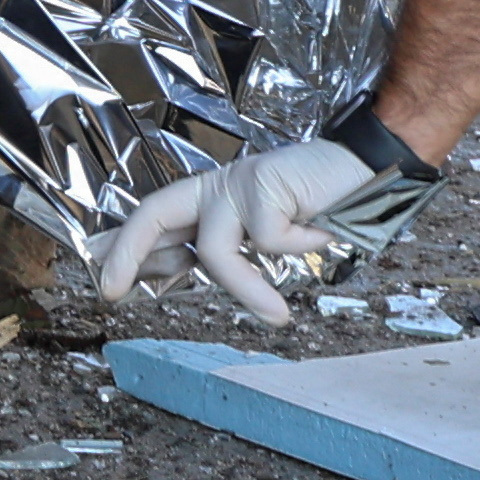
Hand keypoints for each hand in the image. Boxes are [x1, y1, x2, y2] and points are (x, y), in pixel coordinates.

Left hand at [88, 132, 432, 324]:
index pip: (158, 218)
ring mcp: (240, 183)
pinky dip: (301, 247)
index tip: (107, 282)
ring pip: (216, 250)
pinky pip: (269, 240)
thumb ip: (235, 249)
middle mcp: (220, 187)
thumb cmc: (325, 203)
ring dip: (248, 289)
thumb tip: (189, 274)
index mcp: (215, 197)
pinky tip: (322, 232)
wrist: (372, 164)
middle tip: (109, 290)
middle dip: (127, 251)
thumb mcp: (271, 234)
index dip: (128, 247)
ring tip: (278, 315)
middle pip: (155, 213)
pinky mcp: (264, 184)